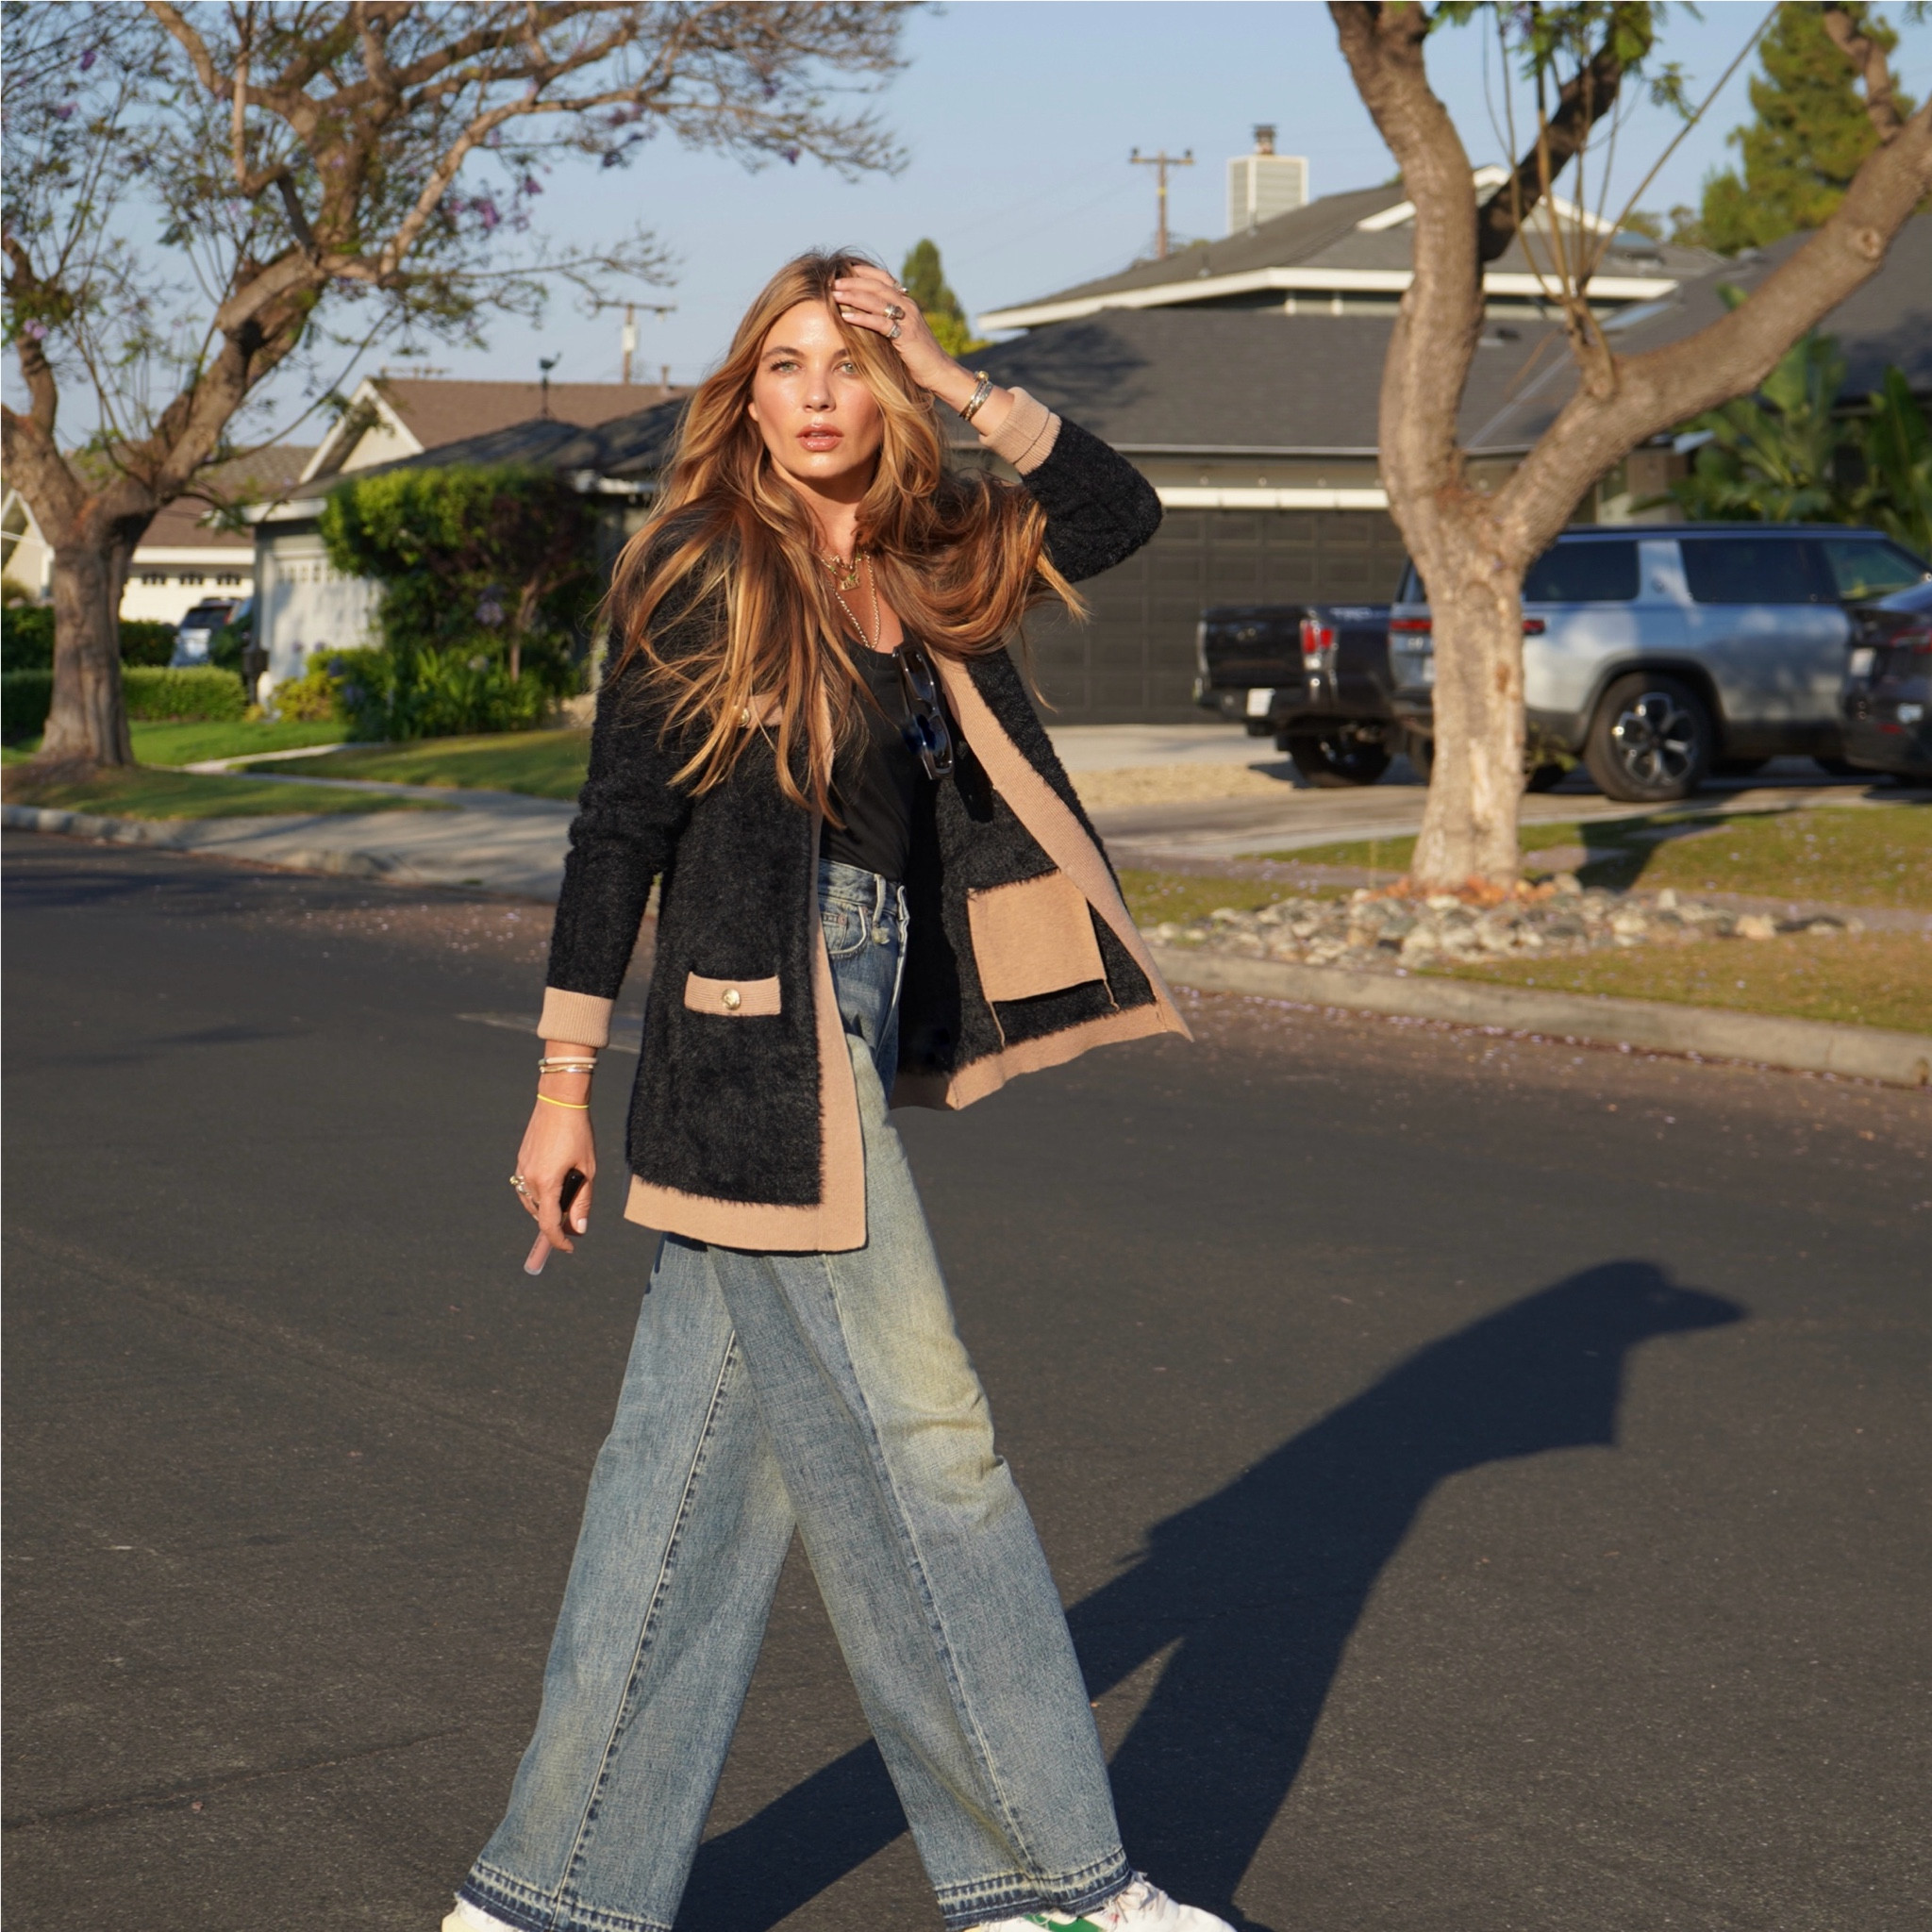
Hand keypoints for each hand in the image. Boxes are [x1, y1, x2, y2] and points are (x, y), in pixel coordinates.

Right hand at [513, 1094, 595, 1255]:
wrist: (559, 1102)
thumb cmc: (578, 1134)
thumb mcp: (587, 1169)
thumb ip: (583, 1201)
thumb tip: (579, 1228)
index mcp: (546, 1183)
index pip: (548, 1224)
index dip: (558, 1241)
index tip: (569, 1247)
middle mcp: (529, 1179)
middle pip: (540, 1215)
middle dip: (556, 1223)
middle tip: (575, 1223)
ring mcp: (521, 1169)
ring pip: (531, 1203)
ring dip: (547, 1209)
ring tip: (567, 1202)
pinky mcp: (520, 1161)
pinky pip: (526, 1188)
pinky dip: (539, 1195)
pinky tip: (554, 1188)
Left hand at [832, 263, 979, 412]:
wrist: (939, 371)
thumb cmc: (918, 356)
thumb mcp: (903, 333)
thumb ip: (889, 321)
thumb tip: (868, 318)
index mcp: (907, 302)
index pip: (883, 279)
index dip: (863, 273)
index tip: (844, 270)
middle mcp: (908, 305)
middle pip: (877, 286)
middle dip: (854, 282)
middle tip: (833, 282)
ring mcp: (908, 319)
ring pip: (877, 300)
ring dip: (854, 296)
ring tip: (835, 294)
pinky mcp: (906, 335)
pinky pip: (880, 323)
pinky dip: (862, 318)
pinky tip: (846, 316)